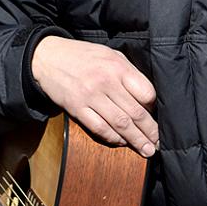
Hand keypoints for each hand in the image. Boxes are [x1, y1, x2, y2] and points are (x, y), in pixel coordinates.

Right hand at [31, 36, 158, 155]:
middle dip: (150, 131)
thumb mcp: (110, 55)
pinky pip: (99, 128)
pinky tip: (122, 142)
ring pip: (120, 124)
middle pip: (135, 112)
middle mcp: (106, 82)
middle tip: (158, 143)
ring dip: (135, 140)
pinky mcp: (76, 108)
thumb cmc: (83, 56)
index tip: (158, 116)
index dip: (155, 108)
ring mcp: (90, 96)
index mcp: (118, 67)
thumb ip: (129, 74)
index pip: (146, 92)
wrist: (48, 57)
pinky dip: (113, 138)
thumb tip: (147, 98)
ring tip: (146, 150)